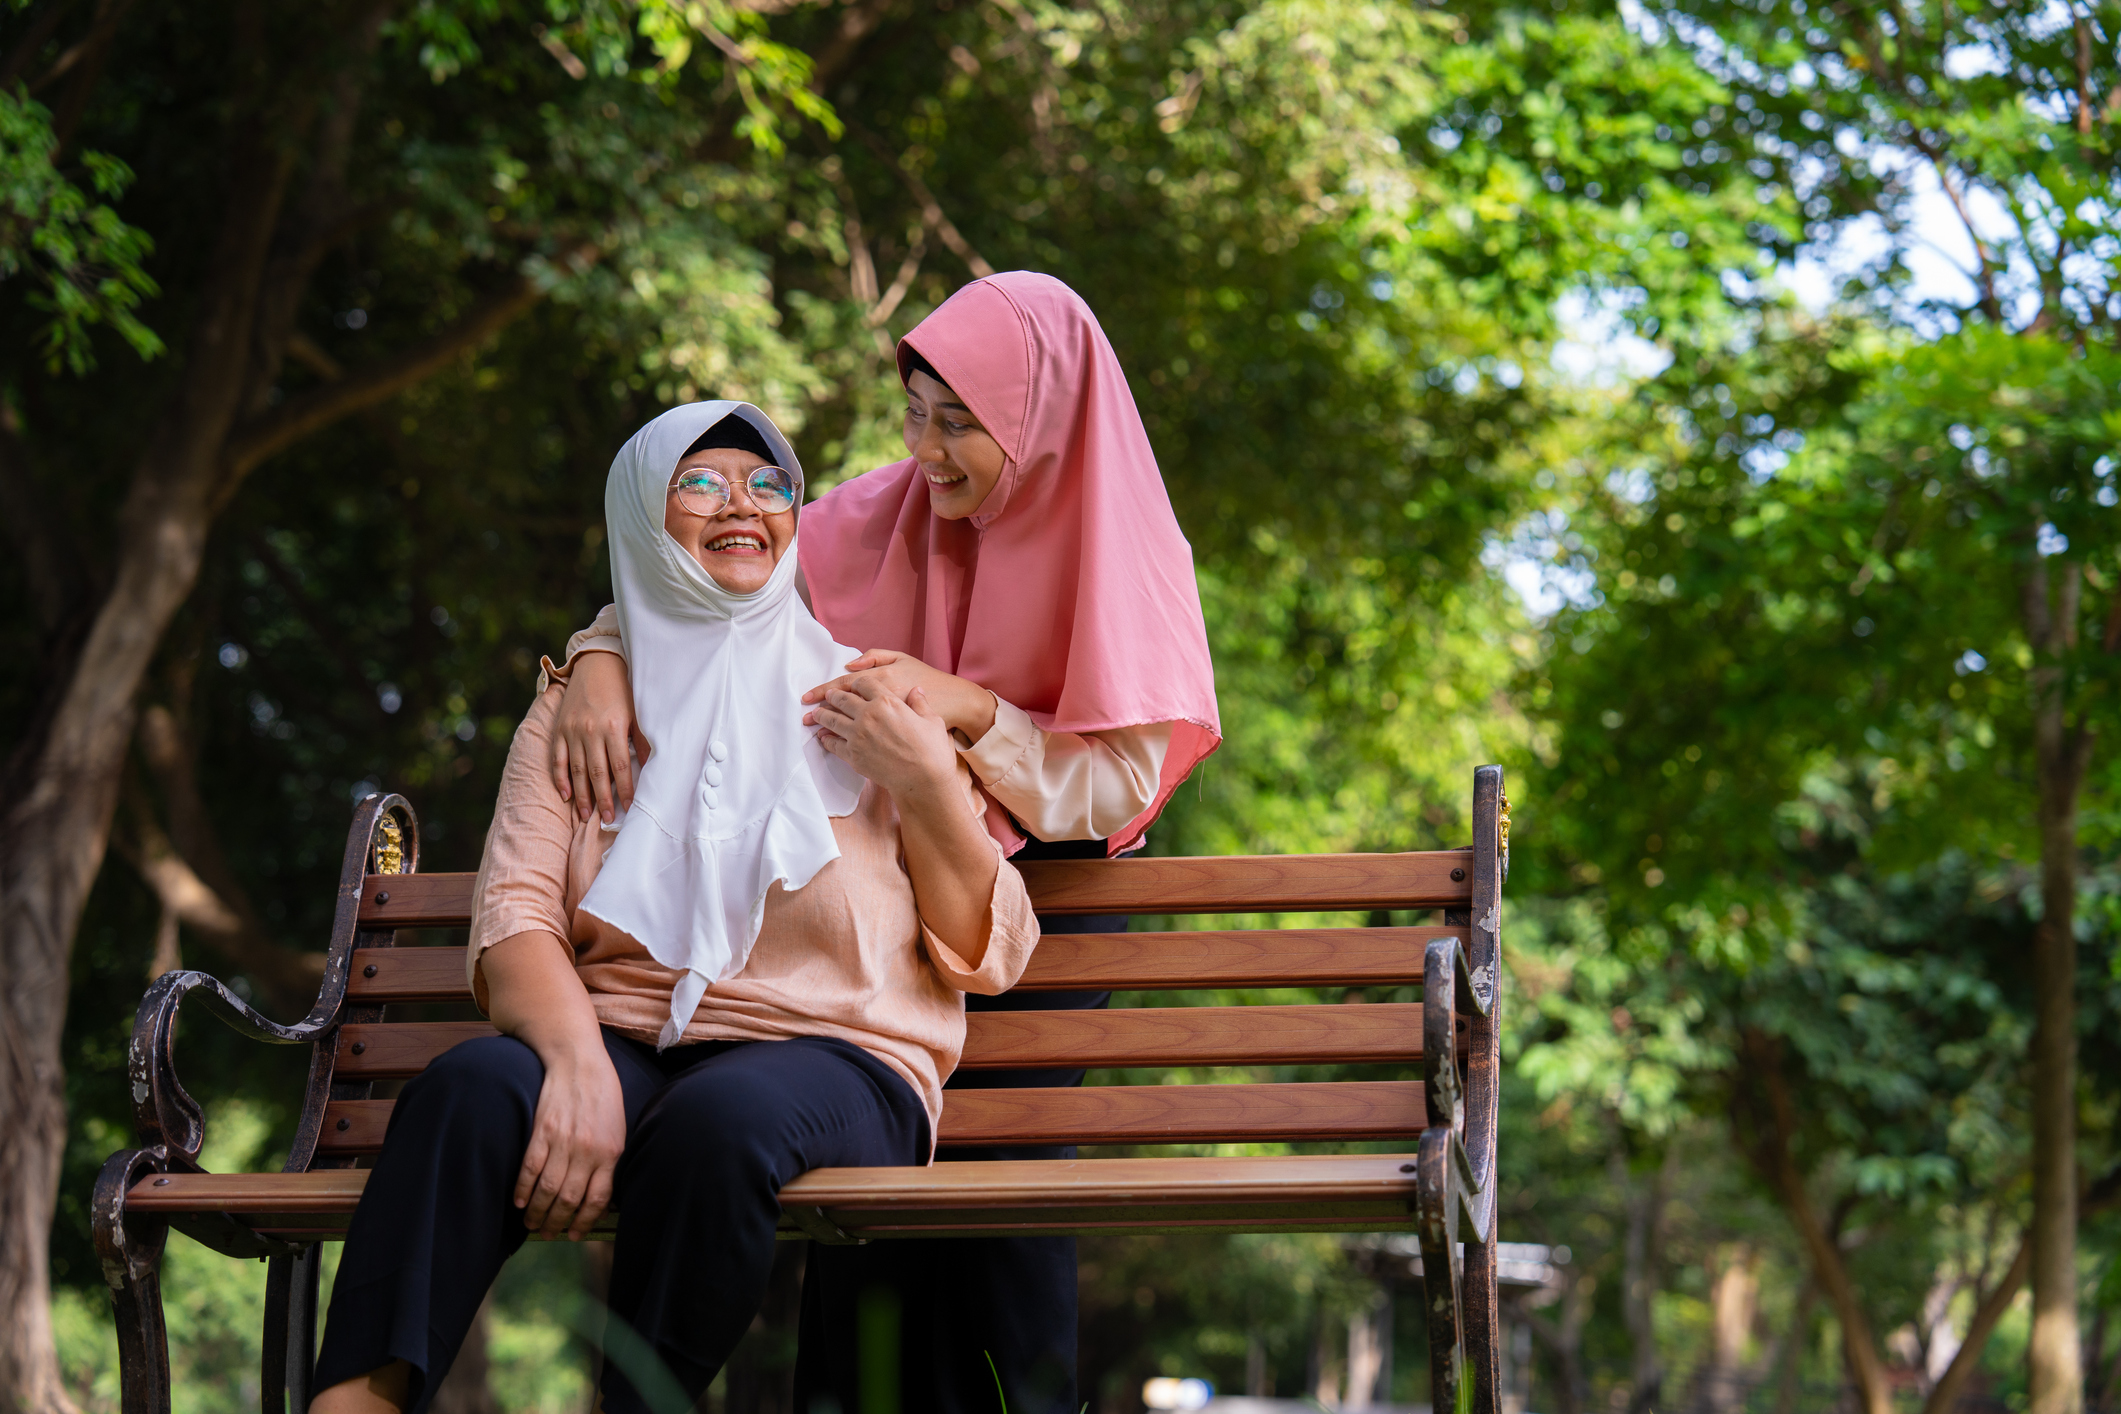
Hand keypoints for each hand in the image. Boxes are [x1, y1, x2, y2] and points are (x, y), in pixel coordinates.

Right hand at [515, 1045, 627, 1240]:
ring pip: (547, 1189)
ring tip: (532, 1224)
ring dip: (537, 1213)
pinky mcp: (542, 1132)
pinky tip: (520, 1202)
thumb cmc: (603, 1096)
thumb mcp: (617, 1129)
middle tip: (548, 1234)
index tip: (574, 1235)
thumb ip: (608, 1161)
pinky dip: (523, 1190)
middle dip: (557, 1223)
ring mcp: (563, 1142)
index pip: (597, 1199)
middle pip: (569, 1199)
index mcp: (610, 1152)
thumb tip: (600, 1197)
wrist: (579, 1062)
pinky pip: (530, 1169)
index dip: (584, 1222)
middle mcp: (587, 1151)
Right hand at [550, 651, 646, 824]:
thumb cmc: (622, 690)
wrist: (596, 664)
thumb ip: (642, 741)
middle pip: (598, 773)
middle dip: (603, 799)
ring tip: (587, 815)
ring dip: (582, 795)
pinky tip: (566, 795)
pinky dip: (560, 778)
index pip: (621, 767)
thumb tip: (652, 767)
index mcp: (614, 727)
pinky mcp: (559, 729)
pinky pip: (557, 758)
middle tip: (608, 819)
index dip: (626, 789)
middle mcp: (591, 730)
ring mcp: (572, 730)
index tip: (631, 807)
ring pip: (577, 770)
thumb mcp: (637, 713)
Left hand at [811, 677, 961, 800]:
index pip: (864, 683)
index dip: (857, 683)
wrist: (923, 780)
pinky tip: (823, 737)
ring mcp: (857, 735)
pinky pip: (833, 744)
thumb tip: (917, 691)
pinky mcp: (853, 755)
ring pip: (832, 720)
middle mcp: (868, 715)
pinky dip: (826, 739)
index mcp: (887, 701)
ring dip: (822, 715)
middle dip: (833, 695)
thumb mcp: (932, 720)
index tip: (853, 686)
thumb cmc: (932, 750)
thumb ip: (920, 703)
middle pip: (843, 699)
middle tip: (827, 695)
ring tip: (816, 713)